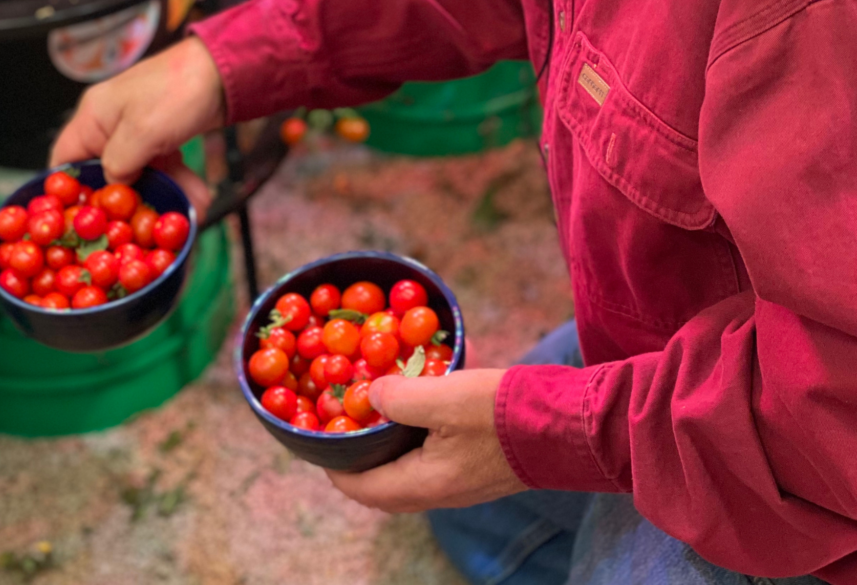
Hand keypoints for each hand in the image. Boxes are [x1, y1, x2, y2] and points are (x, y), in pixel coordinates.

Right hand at [50, 37, 224, 215]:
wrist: (224, 71)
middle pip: (105, 175)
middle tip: (142, 227)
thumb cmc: (179, 89)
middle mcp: (111, 125)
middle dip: (127, 203)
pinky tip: (197, 198)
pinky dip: (179, 183)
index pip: (64, 162)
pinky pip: (164, 168)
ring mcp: (139, 132)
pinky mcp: (163, 137)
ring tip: (182, 214)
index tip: (87, 221)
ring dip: (162, 196)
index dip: (71, 194)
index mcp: (93, 117)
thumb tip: (112, 187)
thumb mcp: (142, 132)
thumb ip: (118, 164)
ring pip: (141, 175)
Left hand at [326, 369, 525, 512]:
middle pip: (383, 484)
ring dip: (386, 446)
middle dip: (358, 458)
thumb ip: (400, 398)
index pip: (363, 489)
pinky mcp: (476, 465)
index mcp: (426, 484)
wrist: (568, 425)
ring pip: (407, 470)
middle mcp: (440, 491)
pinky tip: (416, 403)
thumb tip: (370, 395)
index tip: (319, 440)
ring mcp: (461, 481)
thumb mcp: (444, 396)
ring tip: (374, 410)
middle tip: (343, 423)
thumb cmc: (504, 413)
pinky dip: (413, 436)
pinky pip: (430, 456)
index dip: (335, 466)